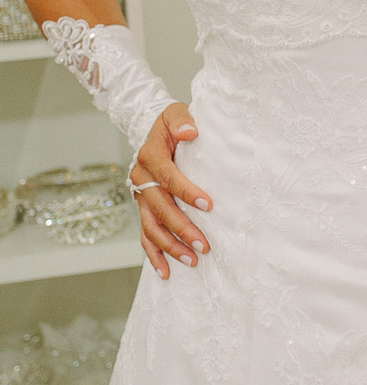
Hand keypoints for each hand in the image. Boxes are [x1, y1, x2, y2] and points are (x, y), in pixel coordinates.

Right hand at [130, 103, 212, 280]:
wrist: (154, 132)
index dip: (187, 192)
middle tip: (204, 245)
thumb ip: (182, 120)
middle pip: (160, 209)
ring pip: (152, 227)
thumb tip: (191, 131)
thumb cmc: (171, 124)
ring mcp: (140, 196)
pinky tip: (166, 272)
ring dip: (170, 246)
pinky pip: (145, 235)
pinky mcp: (143, 208)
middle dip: (182, 229)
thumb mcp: (175, 113)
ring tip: (192, 261)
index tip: (209, 205)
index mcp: (149, 156)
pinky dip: (154, 254)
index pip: (168, 178)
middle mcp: (141, 179)